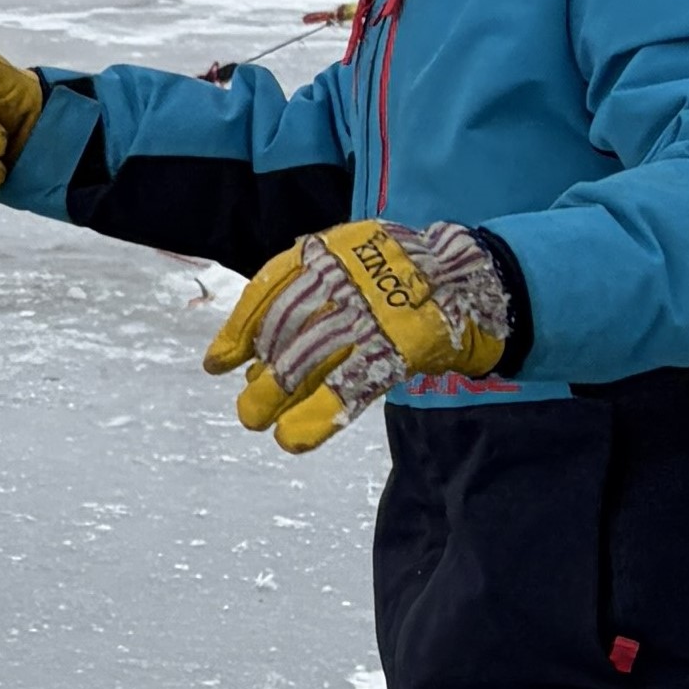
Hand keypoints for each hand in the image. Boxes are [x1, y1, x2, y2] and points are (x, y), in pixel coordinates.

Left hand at [204, 219, 514, 452]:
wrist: (471, 275)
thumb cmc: (400, 276)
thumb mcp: (351, 263)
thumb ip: (307, 293)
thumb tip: (250, 355)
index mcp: (332, 250)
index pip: (270, 289)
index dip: (239, 329)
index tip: (217, 363)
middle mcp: (348, 277)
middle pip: (288, 329)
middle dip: (262, 373)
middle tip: (246, 408)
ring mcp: (374, 310)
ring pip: (312, 358)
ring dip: (278, 396)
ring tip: (258, 421)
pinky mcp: (401, 343)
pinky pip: (351, 384)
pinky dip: (319, 415)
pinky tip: (294, 438)